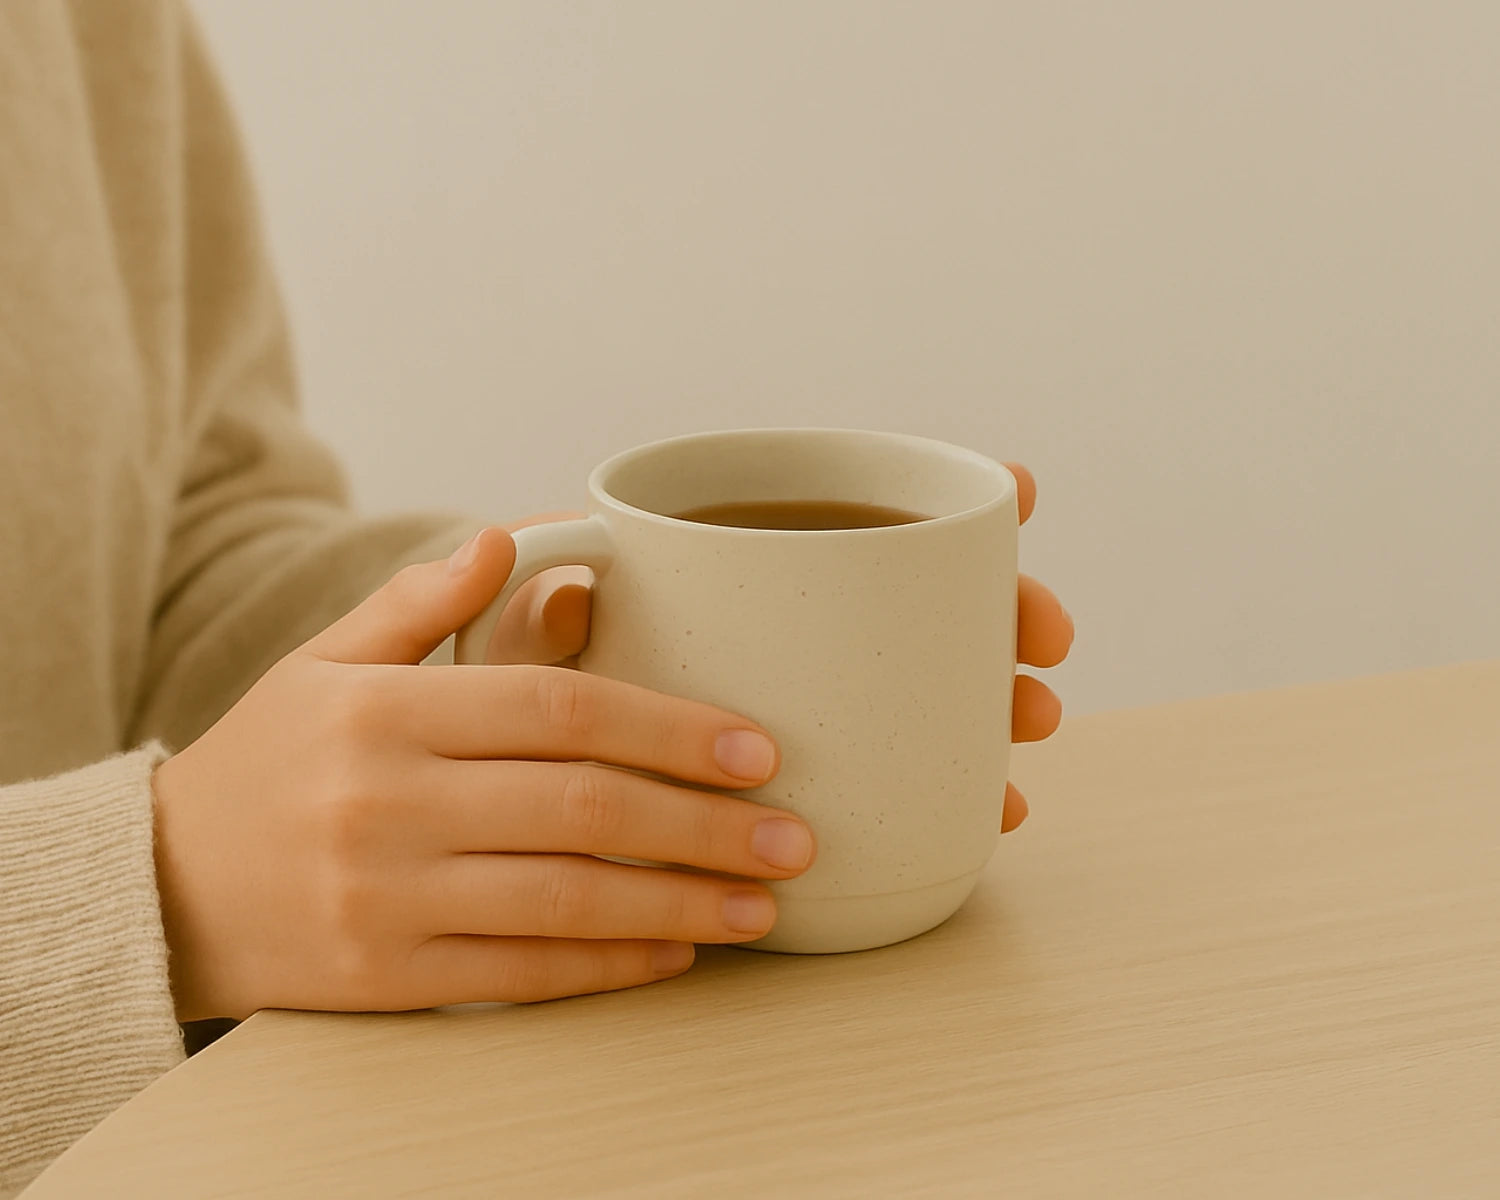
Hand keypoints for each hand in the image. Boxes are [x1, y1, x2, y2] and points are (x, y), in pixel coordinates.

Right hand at [152, 528, 815, 1020]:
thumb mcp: (325, 661)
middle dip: (701, 825)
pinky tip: (675, 954)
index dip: (668, 726)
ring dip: (678, 905)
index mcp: (384, 710)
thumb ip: (423, 599)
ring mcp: (385, 897)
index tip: (756, 747)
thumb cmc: (268, 761)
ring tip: (763, 906)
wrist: (159, 889)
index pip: (556, 709)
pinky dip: (607, 965)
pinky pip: (519, 974)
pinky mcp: (384, 977)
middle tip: (793, 835)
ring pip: (563, 901)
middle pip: (579, 808)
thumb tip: (516, 537)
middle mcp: (387, 802)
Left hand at [486, 471, 1075, 833]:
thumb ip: (520, 602)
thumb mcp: (509, 651)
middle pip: (915, 602)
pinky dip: (948, 783)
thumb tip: (529, 549)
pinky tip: (987, 804)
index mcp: (727, 568)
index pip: (849, 513)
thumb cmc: (514, 703)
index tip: (1021, 492)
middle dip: (999, 613)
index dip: (940, 499)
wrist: (517, 799)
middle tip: (1043, 644)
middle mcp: (781, 628)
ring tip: (1028, 726)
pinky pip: (896, 774)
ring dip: (993, 699)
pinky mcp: (801, 785)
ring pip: (924, 688)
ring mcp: (800, 705)